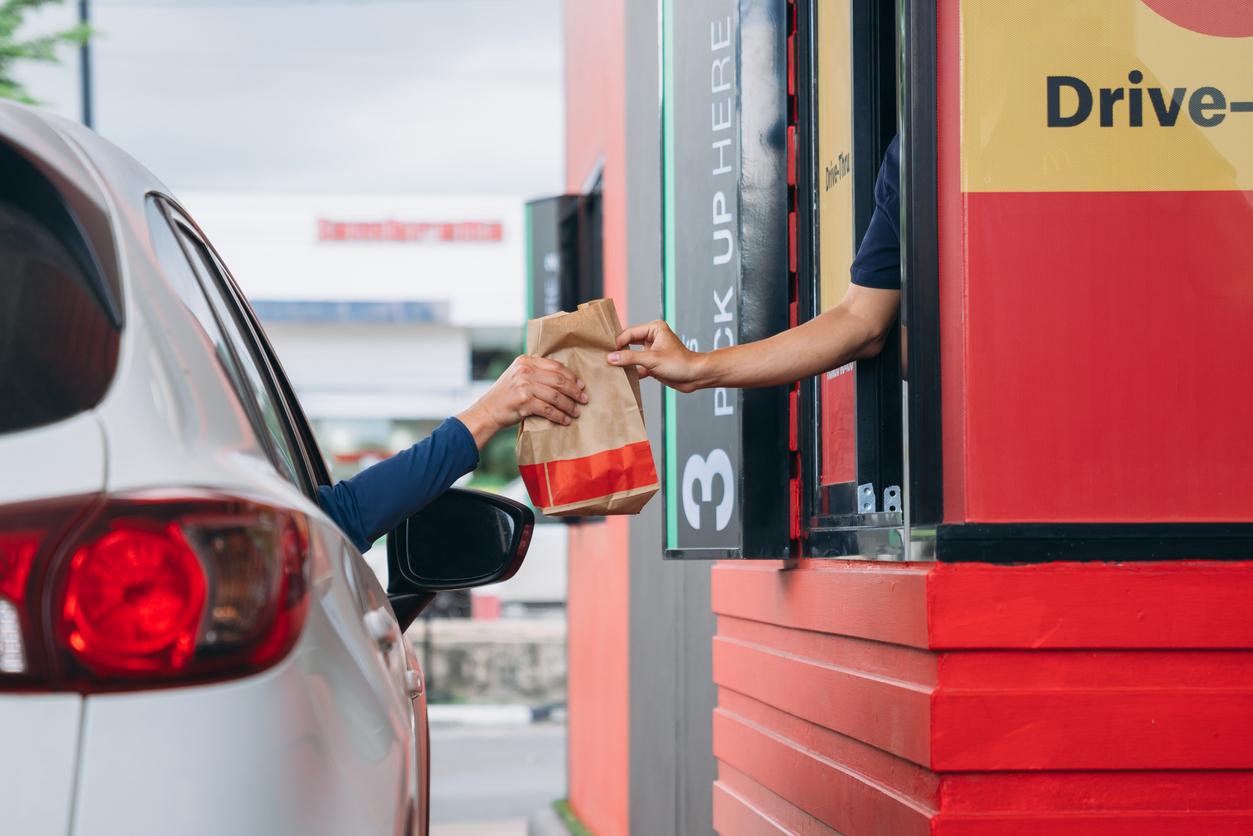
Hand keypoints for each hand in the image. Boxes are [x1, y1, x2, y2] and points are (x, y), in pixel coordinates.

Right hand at [458, 356, 587, 447]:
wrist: (487, 411)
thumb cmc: (507, 396)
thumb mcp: (519, 376)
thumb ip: (537, 373)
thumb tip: (566, 379)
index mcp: (526, 360)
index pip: (556, 366)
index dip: (571, 377)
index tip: (581, 385)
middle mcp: (525, 370)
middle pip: (559, 380)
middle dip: (574, 391)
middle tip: (584, 400)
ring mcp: (524, 385)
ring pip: (556, 395)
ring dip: (569, 405)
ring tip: (576, 412)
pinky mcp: (524, 401)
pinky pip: (548, 409)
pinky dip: (559, 416)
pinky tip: (565, 420)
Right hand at [607, 320, 706, 392]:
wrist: (695, 377)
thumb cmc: (680, 363)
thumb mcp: (652, 359)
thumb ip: (630, 358)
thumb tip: (611, 357)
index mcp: (654, 329)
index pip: (629, 333)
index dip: (618, 342)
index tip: (607, 352)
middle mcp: (652, 337)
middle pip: (629, 343)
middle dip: (619, 351)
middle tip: (605, 358)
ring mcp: (652, 351)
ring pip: (632, 355)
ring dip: (624, 362)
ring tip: (611, 368)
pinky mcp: (652, 364)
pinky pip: (637, 366)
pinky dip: (631, 371)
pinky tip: (622, 377)